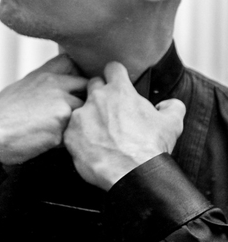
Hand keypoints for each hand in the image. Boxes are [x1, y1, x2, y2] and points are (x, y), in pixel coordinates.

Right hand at [0, 54, 87, 164]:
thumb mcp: (17, 90)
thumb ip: (38, 87)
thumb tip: (47, 90)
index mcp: (42, 75)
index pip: (70, 62)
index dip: (74, 74)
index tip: (70, 86)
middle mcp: (54, 84)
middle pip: (86, 85)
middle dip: (82, 99)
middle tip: (68, 113)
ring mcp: (61, 102)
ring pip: (84, 110)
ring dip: (75, 120)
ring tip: (55, 130)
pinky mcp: (62, 123)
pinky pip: (75, 130)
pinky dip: (66, 138)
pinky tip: (48, 140)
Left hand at [63, 61, 184, 189]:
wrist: (132, 173)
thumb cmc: (151, 147)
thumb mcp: (172, 123)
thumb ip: (172, 107)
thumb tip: (168, 104)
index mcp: (119, 91)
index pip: (112, 68)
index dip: (116, 74)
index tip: (117, 80)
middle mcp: (96, 98)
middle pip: (93, 84)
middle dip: (100, 93)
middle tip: (109, 109)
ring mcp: (80, 116)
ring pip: (80, 108)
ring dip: (88, 116)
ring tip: (100, 132)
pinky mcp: (69, 134)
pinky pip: (71, 129)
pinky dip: (79, 135)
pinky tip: (91, 145)